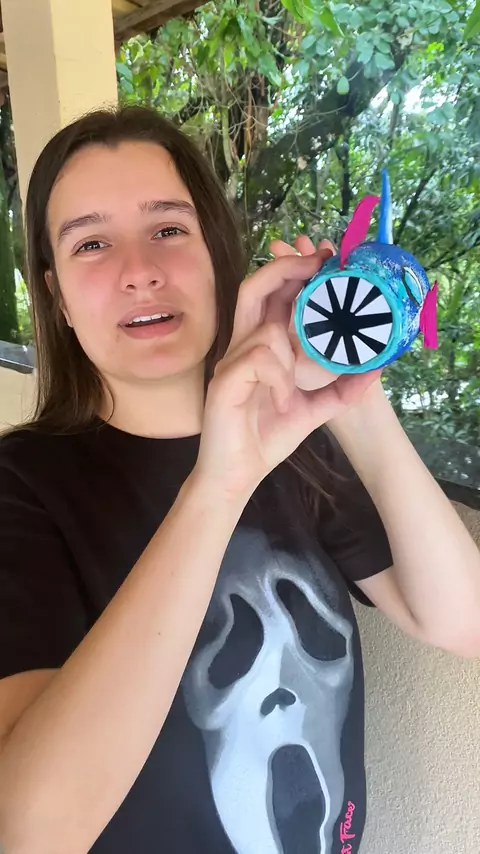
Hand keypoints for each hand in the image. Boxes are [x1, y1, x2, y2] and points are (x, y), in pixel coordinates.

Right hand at [195, 252, 378, 499]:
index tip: (326, 259)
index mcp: (259, 347)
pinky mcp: (224, 381)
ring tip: (292, 390)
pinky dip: (279, 378)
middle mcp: (241, 346)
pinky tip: (282, 400)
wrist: (236, 475)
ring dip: (290, 355)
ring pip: (267, 331)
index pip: (272, 295)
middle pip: (255, 288)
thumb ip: (342, 388)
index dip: (295, 271)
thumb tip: (377, 368)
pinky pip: (260, 359)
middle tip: (318, 262)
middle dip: (286, 269)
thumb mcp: (315, 409)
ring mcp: (229, 361)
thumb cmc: (266, 438)